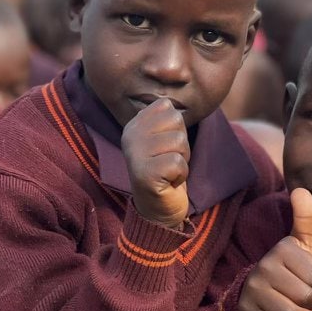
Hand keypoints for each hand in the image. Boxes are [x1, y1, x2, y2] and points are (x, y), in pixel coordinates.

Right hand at [122, 98, 189, 228]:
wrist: (159, 207)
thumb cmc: (166, 169)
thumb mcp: (166, 138)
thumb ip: (167, 118)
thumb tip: (170, 102)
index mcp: (134, 124)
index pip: (167, 106)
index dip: (176, 127)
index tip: (165, 145)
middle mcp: (129, 136)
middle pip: (176, 121)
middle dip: (181, 143)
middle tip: (168, 160)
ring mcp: (134, 155)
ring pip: (179, 141)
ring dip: (182, 159)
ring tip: (168, 170)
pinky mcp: (144, 174)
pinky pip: (178, 162)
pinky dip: (181, 174)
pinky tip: (168, 182)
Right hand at [238, 188, 311, 310]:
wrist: (255, 298)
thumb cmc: (288, 270)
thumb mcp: (300, 246)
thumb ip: (305, 219)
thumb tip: (301, 189)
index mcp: (282, 249)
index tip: (301, 276)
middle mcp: (265, 266)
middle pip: (308, 296)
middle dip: (309, 302)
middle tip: (296, 294)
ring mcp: (254, 289)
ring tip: (291, 306)